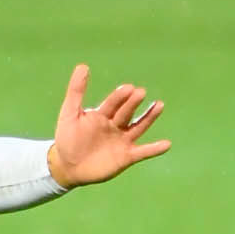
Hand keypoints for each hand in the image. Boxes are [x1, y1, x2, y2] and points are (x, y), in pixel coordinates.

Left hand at [47, 64, 169, 188]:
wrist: (67, 167)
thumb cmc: (67, 139)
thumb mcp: (69, 114)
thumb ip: (76, 92)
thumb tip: (83, 66)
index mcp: (103, 114)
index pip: (113, 103)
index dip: (119, 96)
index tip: (127, 88)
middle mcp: (116, 125)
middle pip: (126, 112)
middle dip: (132, 103)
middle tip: (140, 92)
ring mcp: (122, 140)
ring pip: (138, 126)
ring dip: (149, 117)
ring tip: (159, 105)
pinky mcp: (126, 157)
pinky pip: (142, 152)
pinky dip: (154, 149)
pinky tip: (167, 144)